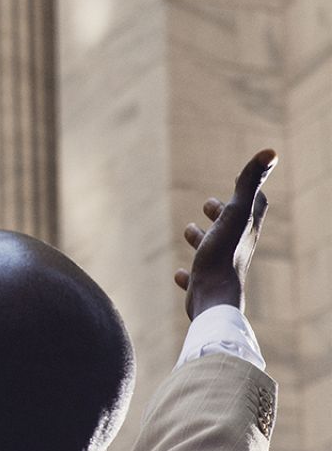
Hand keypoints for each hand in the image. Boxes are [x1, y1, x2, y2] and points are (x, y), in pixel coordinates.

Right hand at [175, 148, 275, 319]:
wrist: (214, 298)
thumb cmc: (224, 255)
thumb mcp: (234, 213)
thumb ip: (249, 183)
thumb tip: (271, 151)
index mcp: (245, 230)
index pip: (255, 204)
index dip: (249, 190)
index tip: (240, 179)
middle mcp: (236, 248)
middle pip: (234, 227)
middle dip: (222, 213)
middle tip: (210, 204)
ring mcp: (220, 268)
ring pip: (213, 250)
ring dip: (202, 239)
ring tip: (189, 230)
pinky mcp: (204, 286)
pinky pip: (196, 278)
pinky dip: (188, 274)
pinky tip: (179, 274)